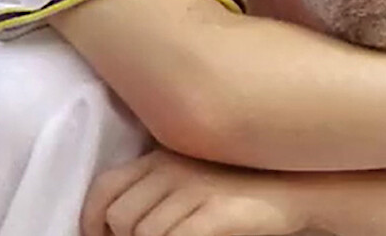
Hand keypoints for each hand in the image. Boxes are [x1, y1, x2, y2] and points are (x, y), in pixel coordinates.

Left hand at [81, 149, 318, 235]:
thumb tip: (115, 225)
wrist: (294, 189)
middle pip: (121, 217)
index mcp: (159, 157)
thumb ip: (154, 192)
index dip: (91, 220)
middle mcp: (172, 168)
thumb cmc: (234, 190)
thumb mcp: (187, 180)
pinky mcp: (218, 212)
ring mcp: (195, 189)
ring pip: (145, 234)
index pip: (105, 187)